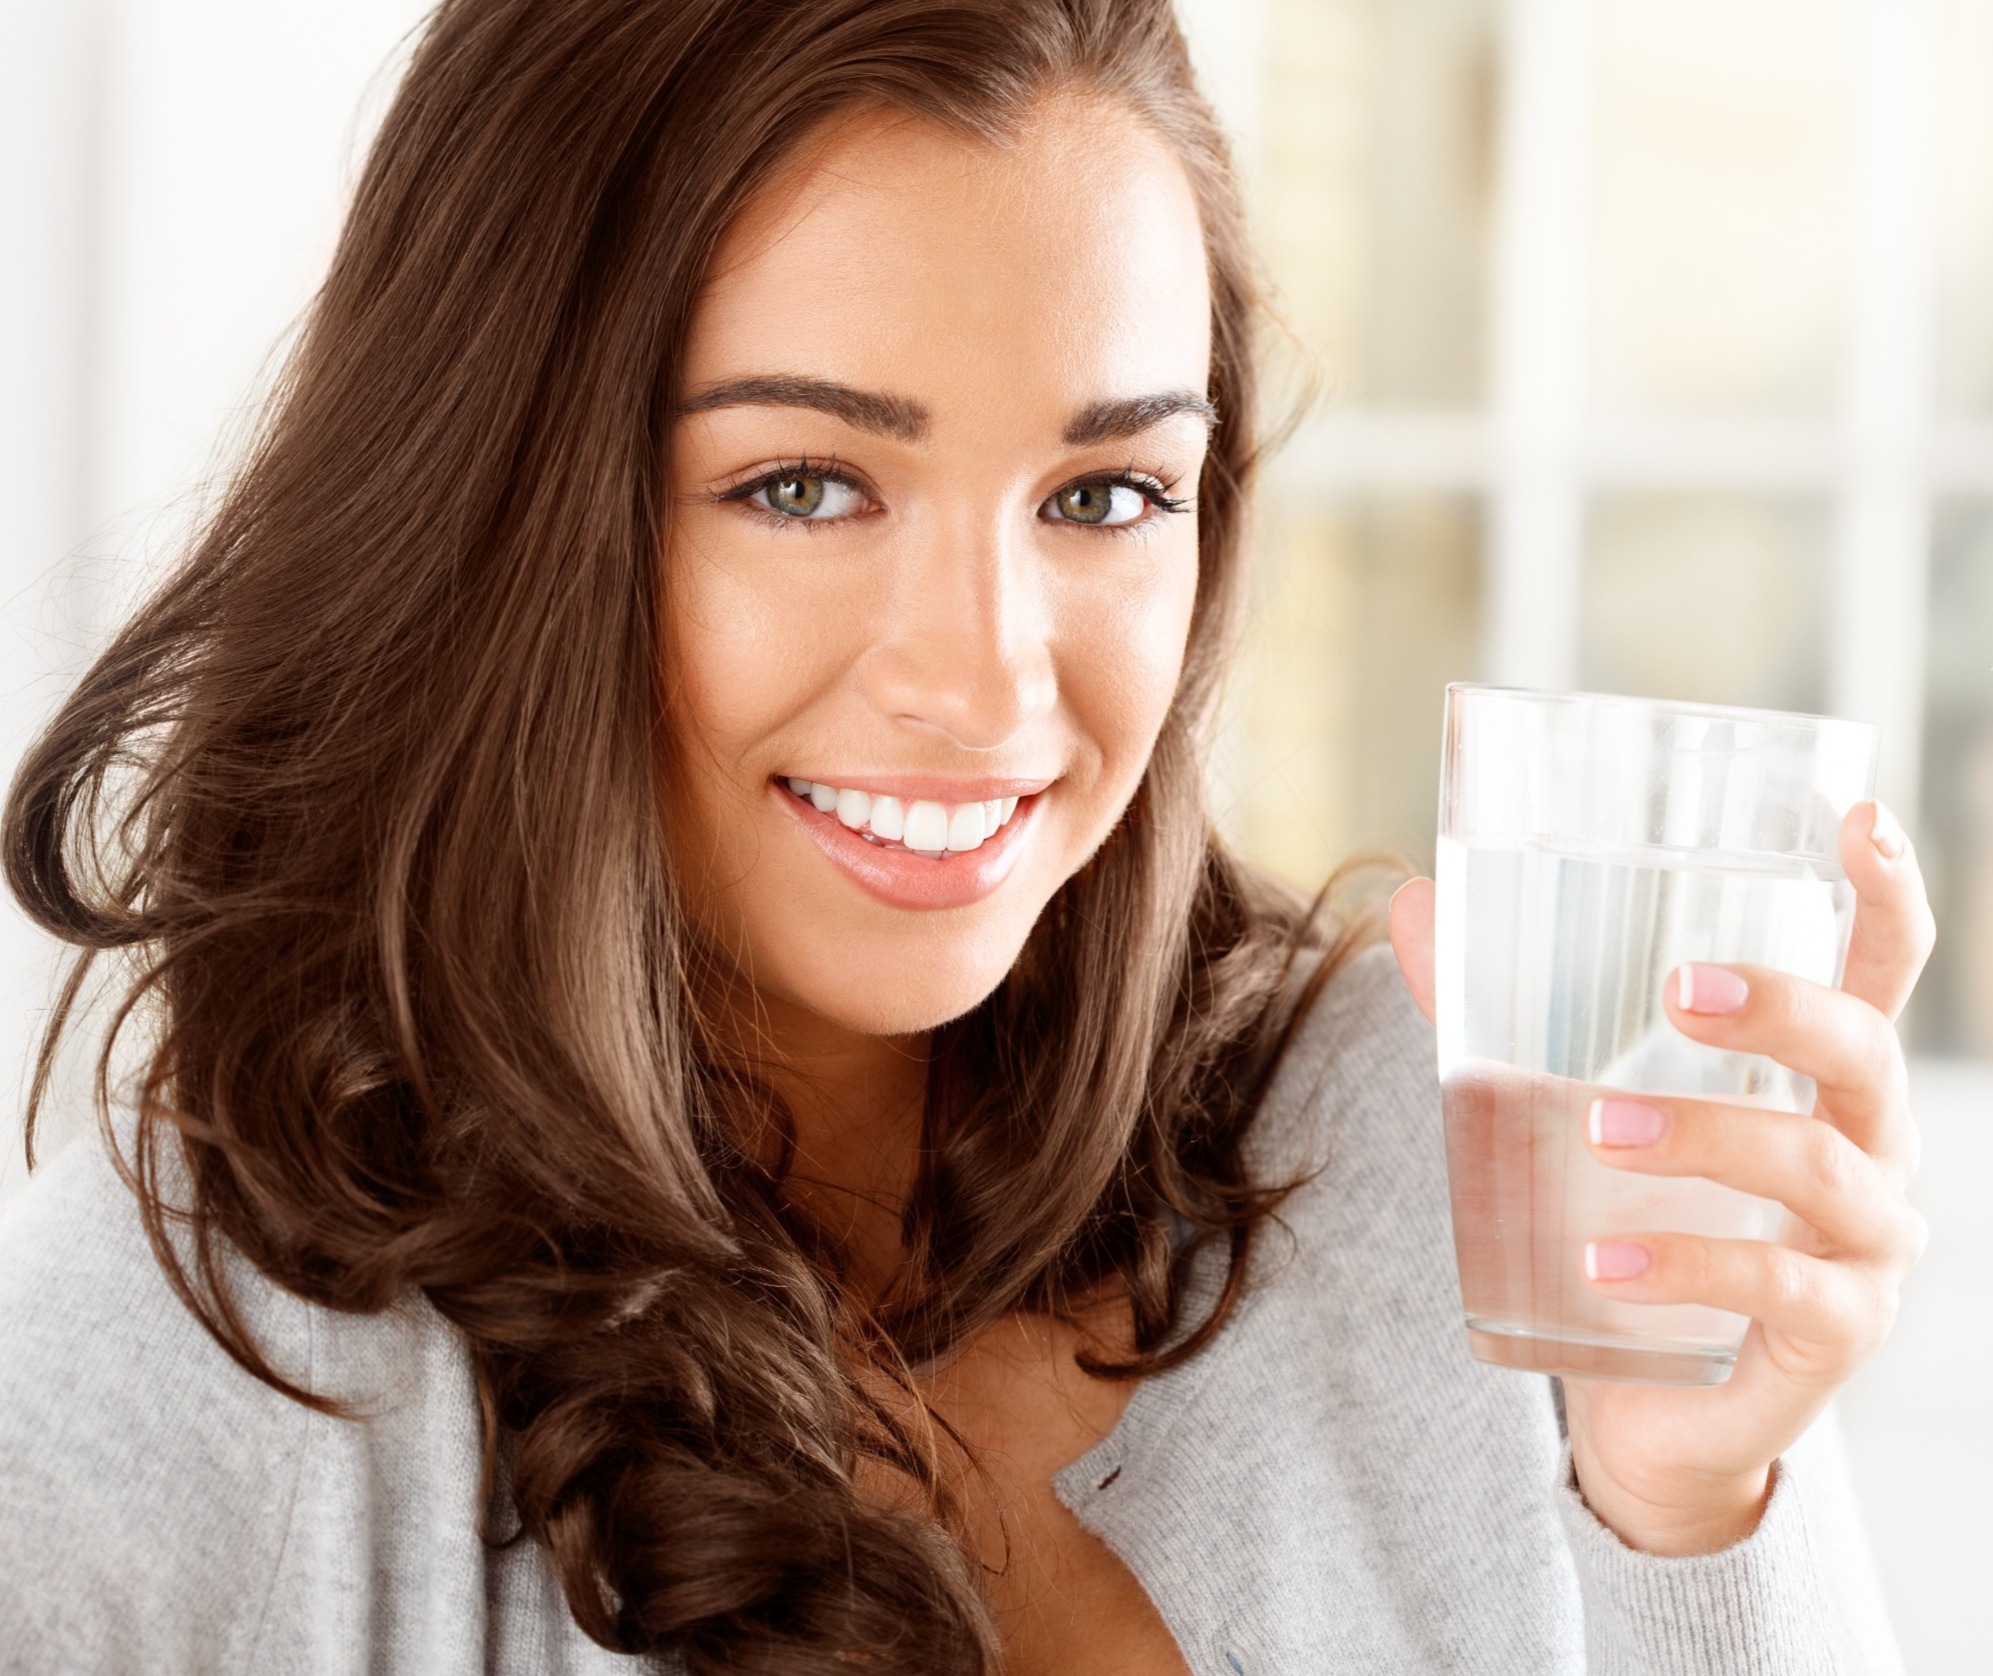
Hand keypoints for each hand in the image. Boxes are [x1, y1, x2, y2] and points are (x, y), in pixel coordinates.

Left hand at [1389, 801, 1934, 1554]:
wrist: (1648, 1402)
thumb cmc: (1629, 1220)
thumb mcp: (1572, 1104)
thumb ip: (1503, 1010)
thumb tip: (1409, 903)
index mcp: (1817, 1074)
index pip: (1880, 970)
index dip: (1886, 892)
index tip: (1858, 818)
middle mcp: (1867, 1146)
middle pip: (1863, 1052)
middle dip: (1782, 1008)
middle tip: (1678, 991)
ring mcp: (1865, 1245)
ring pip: (1817, 1166)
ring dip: (1707, 1138)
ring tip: (1598, 1128)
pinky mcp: (1833, 1334)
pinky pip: (1778, 1289)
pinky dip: (1687, 1267)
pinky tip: (1601, 1264)